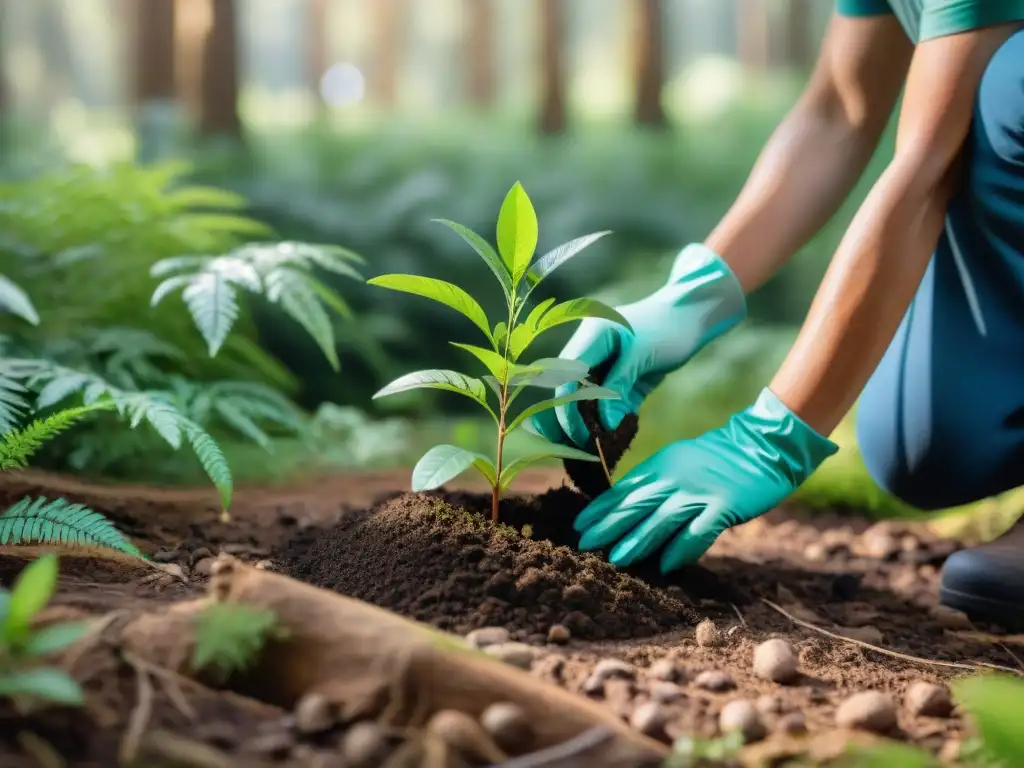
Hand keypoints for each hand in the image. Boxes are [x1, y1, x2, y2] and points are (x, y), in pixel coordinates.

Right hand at [530, 243, 745, 448]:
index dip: (568, 405)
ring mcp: (602, 365)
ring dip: (588, 424)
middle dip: (573, 420)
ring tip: (594, 450)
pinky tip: (611, 439)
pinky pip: (606, 404)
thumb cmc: (668, 327)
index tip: (578, 433)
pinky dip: (607, 421)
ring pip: (584, 400)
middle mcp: (589, 351)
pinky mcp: (617, 379)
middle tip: (584, 447)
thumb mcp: (642, 354)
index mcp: (590, 336)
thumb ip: (619, 385)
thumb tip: (602, 422)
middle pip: (569, 390)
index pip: (567, 375)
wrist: (691, 317)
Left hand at [574, 388, 837, 571]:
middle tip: (585, 545)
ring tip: (616, 559)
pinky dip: (680, 549)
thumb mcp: (678, 462)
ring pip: (661, 519)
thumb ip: (655, 483)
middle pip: (636, 504)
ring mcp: (700, 492)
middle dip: (609, 526)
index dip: (600, 509)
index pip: (624, 489)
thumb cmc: (717, 460)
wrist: (760, 446)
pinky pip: (698, 531)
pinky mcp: (723, 505)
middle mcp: (675, 478)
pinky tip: (665, 565)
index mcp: (661, 466)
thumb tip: (627, 510)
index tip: (578, 526)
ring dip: (637, 541)